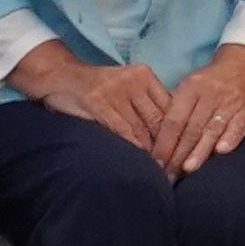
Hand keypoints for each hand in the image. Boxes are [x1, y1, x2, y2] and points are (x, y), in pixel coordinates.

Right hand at [15, 37, 177, 157]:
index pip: (169, 106)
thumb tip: (171, 131)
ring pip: (141, 127)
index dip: (177, 131)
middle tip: (175, 168)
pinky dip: (132, 147)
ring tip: (159, 170)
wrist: (60, 76)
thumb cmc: (97, 87)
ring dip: (151, 151)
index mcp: (144, 75)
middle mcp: (133, 81)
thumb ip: (145, 103)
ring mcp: (115, 91)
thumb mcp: (126, 87)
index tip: (183, 153)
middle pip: (158, 118)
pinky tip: (138, 161)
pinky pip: (121, 129)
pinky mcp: (98, 102)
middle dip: (167, 145)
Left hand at [158, 42, 244, 174]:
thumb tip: (160, 144)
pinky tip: (221, 151)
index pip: (174, 120)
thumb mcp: (190, 87)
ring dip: (200, 151)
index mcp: (191, 88)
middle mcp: (210, 95)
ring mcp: (231, 102)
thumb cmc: (211, 83)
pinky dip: (230, 138)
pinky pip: (238, 126)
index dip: (164, 143)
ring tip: (188, 169)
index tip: (156, 163)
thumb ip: (178, 111)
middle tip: (168, 174)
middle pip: (191, 128)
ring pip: (212, 130)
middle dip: (178, 153)